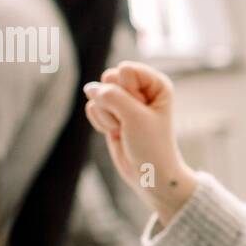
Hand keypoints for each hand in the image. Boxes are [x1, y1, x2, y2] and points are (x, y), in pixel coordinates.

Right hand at [83, 62, 196, 225]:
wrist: (149, 175)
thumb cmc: (151, 145)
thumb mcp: (134, 117)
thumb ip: (111, 96)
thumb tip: (89, 88)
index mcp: (155, 83)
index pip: (125, 70)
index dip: (128, 92)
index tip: (143, 112)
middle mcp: (140, 88)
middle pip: (108, 78)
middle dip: (115, 104)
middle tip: (132, 121)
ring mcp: (124, 100)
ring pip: (97, 94)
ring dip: (108, 116)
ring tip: (125, 129)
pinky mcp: (111, 112)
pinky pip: (92, 107)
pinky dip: (101, 122)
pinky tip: (116, 133)